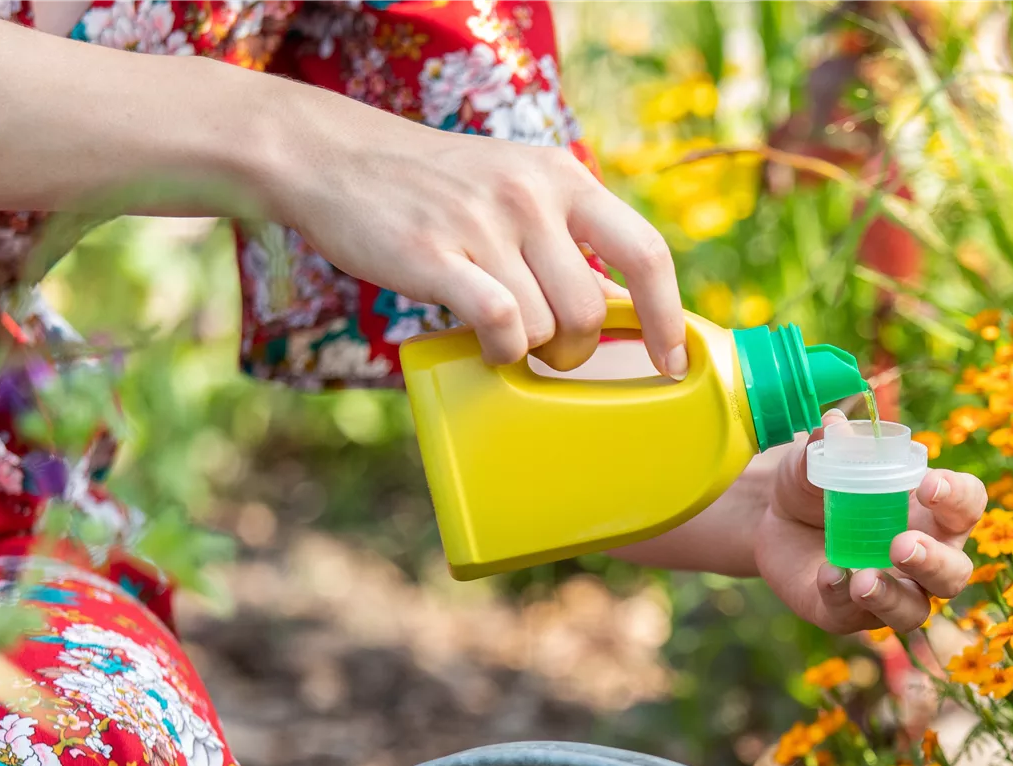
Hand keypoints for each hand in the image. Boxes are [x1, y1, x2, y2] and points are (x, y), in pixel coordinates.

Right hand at [261, 97, 684, 374]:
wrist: (339, 158)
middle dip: (574, 348)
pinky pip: (499, 324)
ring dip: (527, 350)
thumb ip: (570, 241)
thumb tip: (629, 313)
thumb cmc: (441, 189)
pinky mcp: (434, 254)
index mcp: (565, 177)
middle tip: (546, 348)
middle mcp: (532, 195)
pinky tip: (486, 345)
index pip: (645, 253)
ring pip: (544, 326)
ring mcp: (483, 223)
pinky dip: (500, 351)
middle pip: (590, 309)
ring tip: (499, 331)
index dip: (667, 318)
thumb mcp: (519, 189)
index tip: (673, 361)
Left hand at [755, 412, 986, 633]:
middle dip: (934, 562)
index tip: (927, 484)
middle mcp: (924, 557)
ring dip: (894, 597)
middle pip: (955, 571)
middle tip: (901, 544)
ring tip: (864, 580)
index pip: (969, 503)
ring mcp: (891, 591)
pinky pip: (856, 618)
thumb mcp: (817, 460)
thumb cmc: (818, 485)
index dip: (957, 495)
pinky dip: (842, 598)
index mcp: (933, 511)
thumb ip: (829, 446)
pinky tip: (827, 576)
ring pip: (914, 611)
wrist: (774, 521)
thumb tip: (833, 425)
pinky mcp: (850, 615)